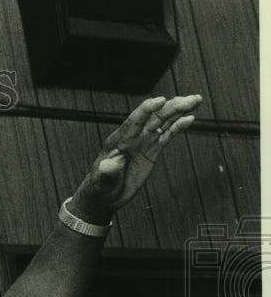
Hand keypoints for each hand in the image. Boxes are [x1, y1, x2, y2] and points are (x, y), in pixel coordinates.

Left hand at [69, 94, 202, 223]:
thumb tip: (108, 165)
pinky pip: (166, 135)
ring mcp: (143, 142)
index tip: (161, 100)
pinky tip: (189, 119)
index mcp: (118, 141)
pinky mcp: (151, 150)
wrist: (105, 196)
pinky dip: (177, 127)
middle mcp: (132, 137)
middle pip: (154, 117)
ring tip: (195, 100)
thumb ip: (106, 173)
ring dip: (178, 110)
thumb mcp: (102, 183)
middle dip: (172, 106)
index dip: (147, 110)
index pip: (134, 121)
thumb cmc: (100, 188)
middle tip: (191, 99)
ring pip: (162, 122)